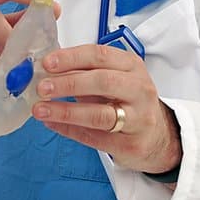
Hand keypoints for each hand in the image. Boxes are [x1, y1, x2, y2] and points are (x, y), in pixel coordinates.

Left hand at [30, 43, 181, 175]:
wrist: (158, 137)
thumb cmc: (129, 101)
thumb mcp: (112, 79)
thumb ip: (83, 73)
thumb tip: (46, 71)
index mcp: (131, 66)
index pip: (100, 55)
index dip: (71, 58)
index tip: (47, 63)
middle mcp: (139, 89)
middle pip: (102, 82)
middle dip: (68, 83)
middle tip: (42, 87)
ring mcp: (138, 118)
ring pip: (99, 114)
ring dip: (65, 111)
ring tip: (41, 109)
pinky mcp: (131, 143)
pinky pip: (95, 137)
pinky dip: (69, 130)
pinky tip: (52, 123)